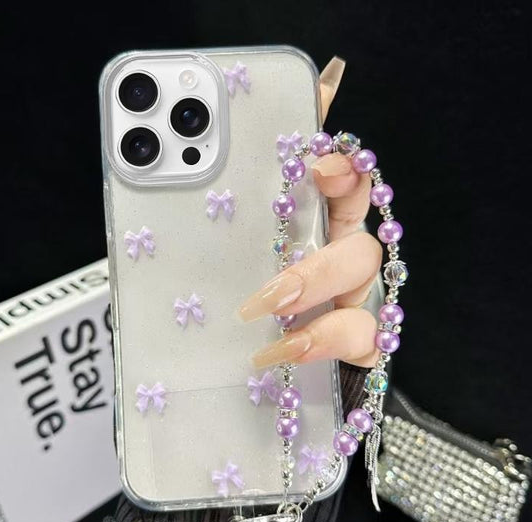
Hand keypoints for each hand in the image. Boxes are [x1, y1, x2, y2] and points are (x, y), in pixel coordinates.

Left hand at [238, 57, 381, 368]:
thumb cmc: (246, 279)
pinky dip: (324, 351)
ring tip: (272, 333)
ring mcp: (353, 306)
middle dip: (318, 269)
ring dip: (322, 321)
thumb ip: (263, 169)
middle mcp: (343, 263)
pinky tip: (278, 354)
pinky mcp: (354, 346)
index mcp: (320, 226)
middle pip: (357, 252)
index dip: (345, 172)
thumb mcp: (237, 228)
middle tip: (273, 289)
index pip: (351, 186)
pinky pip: (361, 347)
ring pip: (363, 307)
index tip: (317, 168)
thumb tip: (314, 88)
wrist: (250, 344)